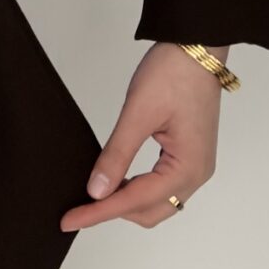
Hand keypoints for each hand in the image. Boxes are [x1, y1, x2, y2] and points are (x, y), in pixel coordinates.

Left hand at [60, 41, 227, 231]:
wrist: (197, 47)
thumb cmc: (174, 73)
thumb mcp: (137, 114)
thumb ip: (116, 155)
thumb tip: (96, 190)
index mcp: (188, 167)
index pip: (135, 201)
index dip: (99, 212)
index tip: (70, 220)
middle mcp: (197, 173)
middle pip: (150, 211)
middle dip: (114, 211)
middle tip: (77, 206)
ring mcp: (196, 166)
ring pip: (157, 203)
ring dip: (127, 202)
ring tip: (94, 193)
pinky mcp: (190, 155)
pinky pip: (163, 186)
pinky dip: (138, 189)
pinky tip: (118, 179)